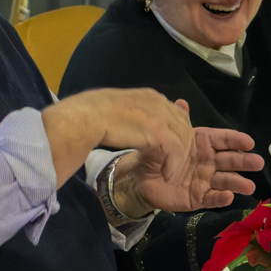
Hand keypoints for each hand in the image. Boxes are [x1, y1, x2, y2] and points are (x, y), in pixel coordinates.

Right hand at [41, 86, 202, 185]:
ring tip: (171, 172)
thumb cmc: (92, 113)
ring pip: (184, 138)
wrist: (85, 118)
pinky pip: (176, 150)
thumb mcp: (119, 107)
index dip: (178, 131)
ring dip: (180, 158)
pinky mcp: (156, 131)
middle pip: (184, 124)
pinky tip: (167, 174)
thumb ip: (133, 112)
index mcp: (149, 96)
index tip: (173, 148)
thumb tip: (131, 120)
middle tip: (177, 163)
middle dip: (185, 145)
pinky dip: (174, 164)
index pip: (176, 112)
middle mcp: (158, 102)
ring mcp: (159, 116)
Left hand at [122, 112, 262, 213]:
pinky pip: (212, 198)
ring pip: (225, 181)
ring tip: (249, 186)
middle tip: (258, 163)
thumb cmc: (156, 155)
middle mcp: (208, 161)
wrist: (141, 180)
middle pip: (229, 160)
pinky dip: (221, 198)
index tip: (249, 142)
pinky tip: (229, 196)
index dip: (236, 140)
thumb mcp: (163, 137)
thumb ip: (176, 123)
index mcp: (202, 143)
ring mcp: (205, 180)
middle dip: (244, 161)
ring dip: (238, 183)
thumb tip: (181, 103)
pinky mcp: (199, 198)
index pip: (222, 139)